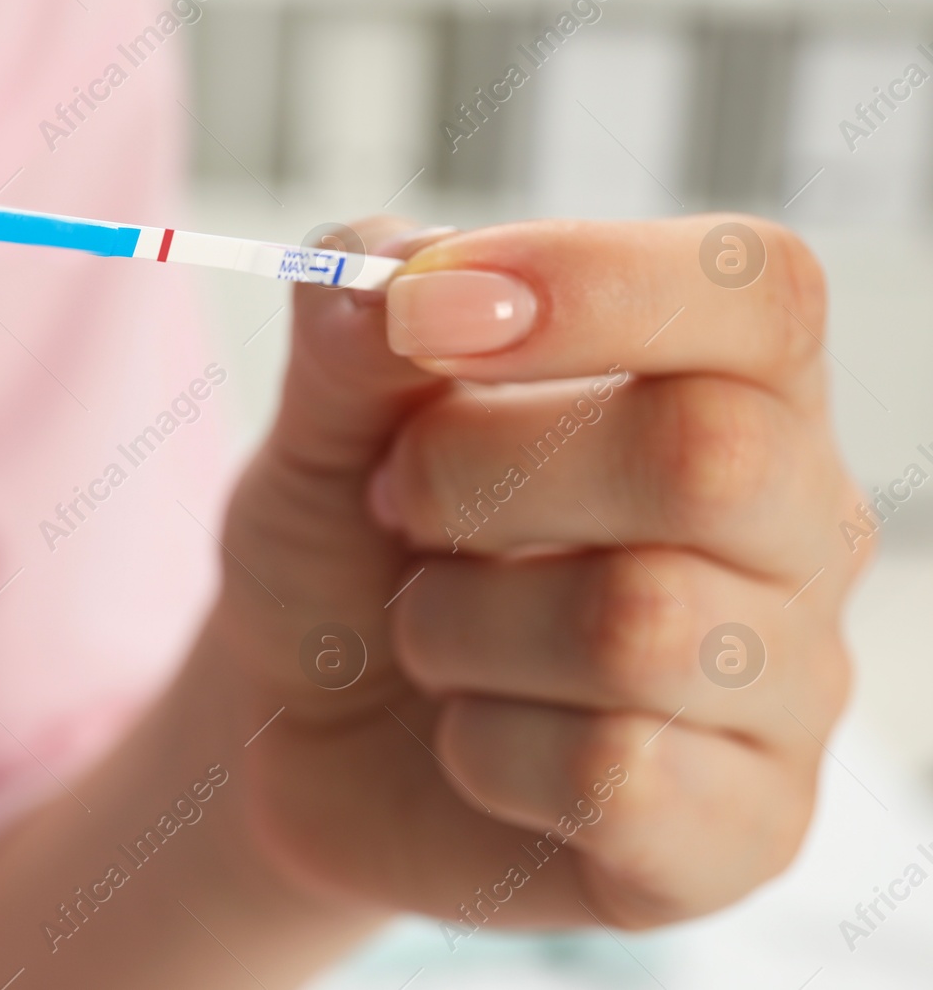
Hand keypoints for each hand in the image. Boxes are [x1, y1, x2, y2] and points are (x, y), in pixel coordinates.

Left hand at [211, 214, 863, 933]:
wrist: (308, 726)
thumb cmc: (351, 550)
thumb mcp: (322, 425)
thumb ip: (353, 332)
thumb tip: (402, 274)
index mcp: (730, 386)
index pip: (757, 289)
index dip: (591, 281)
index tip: (424, 315)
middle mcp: (798, 526)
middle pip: (703, 452)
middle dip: (477, 475)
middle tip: (398, 507)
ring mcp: (787, 688)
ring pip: (639, 626)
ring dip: (457, 626)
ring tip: (429, 635)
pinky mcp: (744, 833)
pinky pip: (615, 776)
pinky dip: (483, 750)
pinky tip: (471, 740)